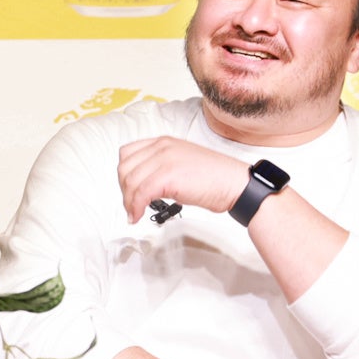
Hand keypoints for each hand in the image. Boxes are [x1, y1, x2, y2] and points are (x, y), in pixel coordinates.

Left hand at [116, 137, 248, 223]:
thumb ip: (160, 167)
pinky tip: (138, 216)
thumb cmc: (214, 178)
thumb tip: (141, 185)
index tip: (128, 190)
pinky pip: (140, 193)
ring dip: (128, 202)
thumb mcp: (181, 163)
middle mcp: (162, 147)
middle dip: (124, 190)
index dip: (123, 174)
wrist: (235, 184)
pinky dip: (135, 207)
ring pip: (130, 182)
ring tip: (134, 213)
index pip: (127, 153)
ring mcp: (165, 159)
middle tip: (130, 204)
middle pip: (124, 168)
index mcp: (164, 142)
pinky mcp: (168, 176)